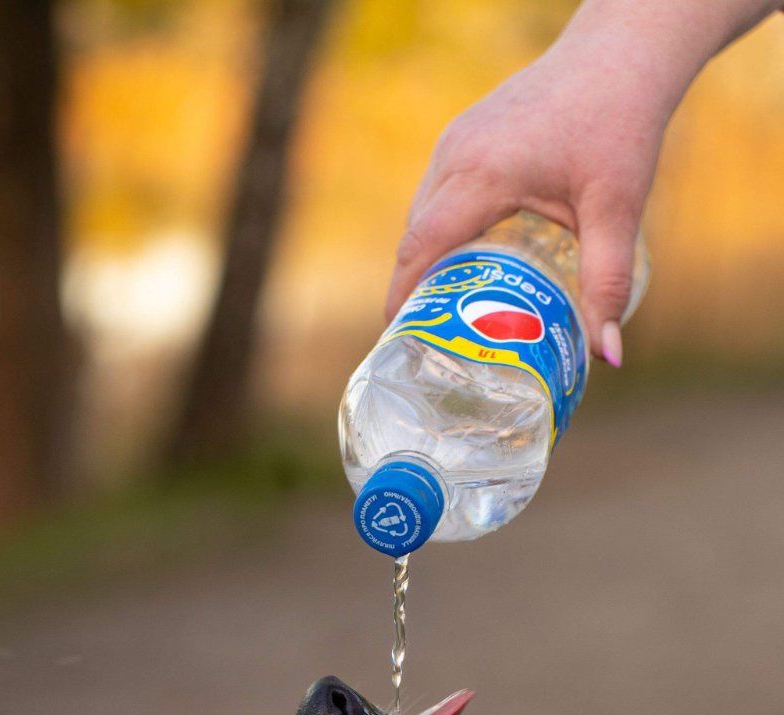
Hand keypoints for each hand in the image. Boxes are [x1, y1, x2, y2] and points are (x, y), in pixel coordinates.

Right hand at [385, 40, 670, 361]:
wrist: (621, 52)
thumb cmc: (620, 123)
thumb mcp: (618, 208)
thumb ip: (607, 281)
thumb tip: (607, 355)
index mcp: (482, 173)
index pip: (420, 246)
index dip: (402, 296)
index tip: (399, 338)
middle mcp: (458, 154)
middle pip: (415, 235)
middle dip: (414, 286)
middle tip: (430, 334)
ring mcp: (456, 138)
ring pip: (424, 212)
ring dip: (428, 257)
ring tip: (446, 304)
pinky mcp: (466, 132)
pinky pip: (438, 191)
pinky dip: (442, 228)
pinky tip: (467, 257)